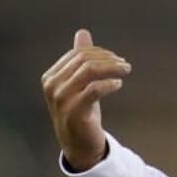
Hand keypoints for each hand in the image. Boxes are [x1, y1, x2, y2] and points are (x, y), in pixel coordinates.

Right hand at [41, 29, 130, 170]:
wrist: (79, 143)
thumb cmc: (81, 110)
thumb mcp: (80, 82)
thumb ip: (80, 59)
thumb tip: (83, 33)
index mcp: (51, 76)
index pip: (78, 54)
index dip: (100, 53)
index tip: (117, 59)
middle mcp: (53, 86)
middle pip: (84, 60)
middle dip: (109, 59)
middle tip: (125, 65)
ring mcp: (61, 99)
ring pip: (89, 71)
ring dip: (112, 68)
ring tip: (125, 70)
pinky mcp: (74, 112)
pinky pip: (94, 90)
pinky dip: (109, 84)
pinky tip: (118, 85)